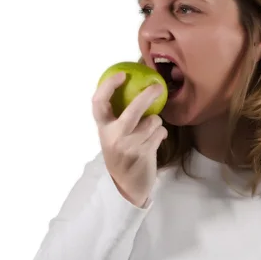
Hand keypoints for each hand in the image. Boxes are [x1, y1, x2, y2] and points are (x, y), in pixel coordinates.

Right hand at [92, 72, 166, 206]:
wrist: (127, 184)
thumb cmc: (121, 152)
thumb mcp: (113, 134)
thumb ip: (118, 115)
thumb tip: (134, 85)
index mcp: (103, 128)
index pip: (99, 102)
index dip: (108, 86)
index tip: (121, 75)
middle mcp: (114, 137)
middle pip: (133, 110)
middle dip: (147, 95)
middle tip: (157, 86)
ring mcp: (129, 146)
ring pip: (153, 122)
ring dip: (156, 122)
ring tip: (151, 130)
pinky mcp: (144, 154)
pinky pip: (160, 133)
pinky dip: (161, 133)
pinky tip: (155, 140)